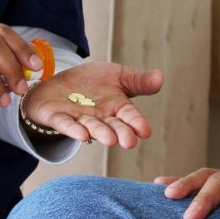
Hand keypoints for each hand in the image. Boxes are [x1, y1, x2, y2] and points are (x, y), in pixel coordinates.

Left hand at [22, 63, 163, 147]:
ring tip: (110, 140)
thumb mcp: (119, 76)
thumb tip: (161, 77)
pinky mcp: (58, 117)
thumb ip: (139, 81)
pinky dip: (73, 129)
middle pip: (112, 126)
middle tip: (129, 142)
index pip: (130, 116)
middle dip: (120, 133)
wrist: (62, 81)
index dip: (137, 123)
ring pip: (91, 127)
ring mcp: (79, 118)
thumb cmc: (94, 82)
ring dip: (100, 133)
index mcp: (117, 107)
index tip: (145, 131)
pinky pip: (65, 124)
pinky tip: (82, 135)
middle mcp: (100, 117)